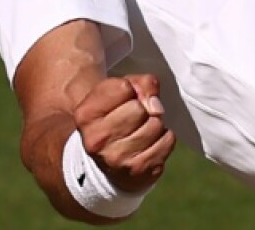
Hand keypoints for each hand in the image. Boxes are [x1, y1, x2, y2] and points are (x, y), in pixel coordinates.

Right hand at [73, 74, 175, 193]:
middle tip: (134, 117)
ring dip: (154, 123)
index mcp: (86, 115)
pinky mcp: (139, 170)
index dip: (129, 89)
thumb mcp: (117, 92)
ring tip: (141, 130)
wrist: (107, 161)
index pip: (123, 88)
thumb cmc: (114, 117)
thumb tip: (155, 105)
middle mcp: (97, 140)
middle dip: (142, 108)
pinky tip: (150, 142)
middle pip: (139, 109)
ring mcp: (117, 159)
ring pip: (155, 124)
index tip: (122, 100)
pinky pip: (168, 141)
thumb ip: (140, 84)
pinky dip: (164, 138)